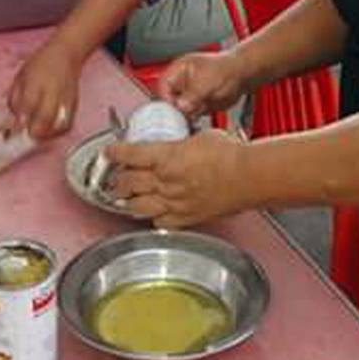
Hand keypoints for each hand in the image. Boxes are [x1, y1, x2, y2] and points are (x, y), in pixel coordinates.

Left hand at [8, 42, 80, 138]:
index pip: (28, 104)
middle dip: (34, 130)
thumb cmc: (40, 65)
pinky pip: (67, 124)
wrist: (66, 55)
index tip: (14, 129)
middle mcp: (53, 91)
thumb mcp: (20, 77)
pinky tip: (49, 132)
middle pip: (45, 116)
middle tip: (26, 135)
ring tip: (37, 135)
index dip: (21, 119)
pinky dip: (57, 132)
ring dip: (47, 134)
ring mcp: (66, 99)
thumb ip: (15, 99)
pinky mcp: (74, 104)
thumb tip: (15, 120)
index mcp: (36, 81)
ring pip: (58, 124)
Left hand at [107, 130, 249, 227]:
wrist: (249, 177)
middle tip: (116, 178)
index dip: (114, 154)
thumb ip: (183, 142)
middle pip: (127, 183)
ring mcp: (173, 203)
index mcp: (165, 157)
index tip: (109, 152)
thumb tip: (179, 140)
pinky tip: (154, 213)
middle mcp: (165, 182)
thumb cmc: (230, 155)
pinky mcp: (186, 218)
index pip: (129, 155)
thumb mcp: (200, 136)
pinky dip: (153, 218)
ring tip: (126, 198)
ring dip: (128, 201)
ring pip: (137, 207)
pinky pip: (160, 223)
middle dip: (117, 180)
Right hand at [158, 50, 248, 116]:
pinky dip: (191, 121)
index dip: (166, 99)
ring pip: (177, 111)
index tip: (173, 109)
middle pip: (167, 100)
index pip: (162, 86)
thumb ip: (193, 94)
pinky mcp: (195, 106)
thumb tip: (181, 106)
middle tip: (182, 118)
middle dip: (174, 111)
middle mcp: (180, 83)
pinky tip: (196, 122)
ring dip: (183, 117)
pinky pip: (188, 116)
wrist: (241, 76)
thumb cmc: (226, 69)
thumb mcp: (208, 81)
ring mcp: (187, 95)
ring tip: (192, 118)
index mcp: (178, 70)